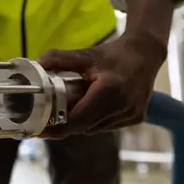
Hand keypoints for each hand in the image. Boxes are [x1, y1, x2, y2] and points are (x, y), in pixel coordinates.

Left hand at [38, 33, 166, 138]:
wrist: (145, 53)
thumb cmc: (113, 54)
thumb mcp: (86, 54)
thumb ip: (60, 59)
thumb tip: (38, 63)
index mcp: (109, 90)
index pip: (78, 120)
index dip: (57, 127)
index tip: (40, 130)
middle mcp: (123, 105)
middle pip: (84, 127)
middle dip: (66, 124)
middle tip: (50, 116)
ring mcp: (132, 114)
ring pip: (95, 129)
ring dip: (82, 122)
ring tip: (75, 106)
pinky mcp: (137, 118)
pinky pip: (108, 126)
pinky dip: (96, 121)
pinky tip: (94, 106)